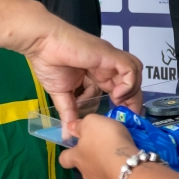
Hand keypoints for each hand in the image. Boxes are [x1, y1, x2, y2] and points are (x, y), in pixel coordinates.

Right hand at [21, 24, 142, 122]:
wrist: (43, 44)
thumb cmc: (50, 63)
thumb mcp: (61, 94)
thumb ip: (68, 113)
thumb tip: (66, 135)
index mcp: (99, 74)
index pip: (121, 88)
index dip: (125, 103)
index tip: (120, 120)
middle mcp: (108, 66)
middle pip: (132, 81)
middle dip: (132, 100)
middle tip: (127, 117)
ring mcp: (110, 59)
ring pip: (135, 72)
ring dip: (132, 91)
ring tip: (120, 104)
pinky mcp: (109, 55)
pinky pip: (130, 68)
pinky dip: (129, 83)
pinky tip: (117, 95)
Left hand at [59, 114, 138, 178]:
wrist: (127, 166)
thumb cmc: (107, 141)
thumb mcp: (92, 122)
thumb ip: (80, 125)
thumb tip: (69, 128)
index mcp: (77, 157)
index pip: (64, 159)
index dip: (68, 153)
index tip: (76, 146)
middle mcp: (84, 172)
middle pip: (83, 166)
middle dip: (91, 159)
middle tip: (103, 149)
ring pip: (97, 174)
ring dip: (104, 166)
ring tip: (117, 157)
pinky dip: (115, 174)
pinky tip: (124, 167)